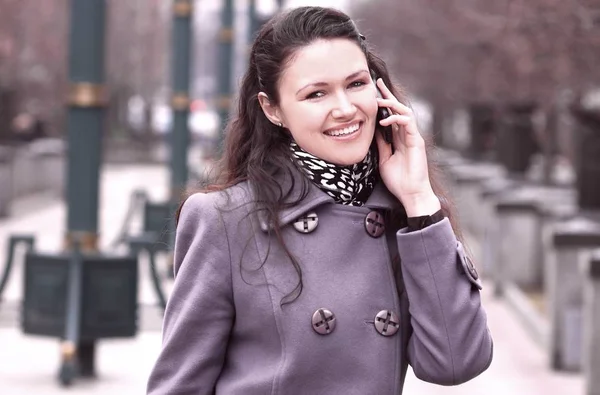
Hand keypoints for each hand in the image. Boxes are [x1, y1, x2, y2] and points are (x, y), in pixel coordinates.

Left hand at [374, 79, 439, 216]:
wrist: (411, 194)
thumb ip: (381, 145)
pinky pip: (408, 123)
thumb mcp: (384, 159)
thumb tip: (373, 132)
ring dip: (392, 104)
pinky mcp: (417, 142)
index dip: (384, 103)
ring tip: (379, 101)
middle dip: (389, 95)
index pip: (391, 116)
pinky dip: (397, 119)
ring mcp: (413, 137)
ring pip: (405, 112)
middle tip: (378, 83)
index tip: (374, 91)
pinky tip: (385, 121)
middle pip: (399, 109)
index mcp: (399, 139)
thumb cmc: (399, 181)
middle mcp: (407, 135)